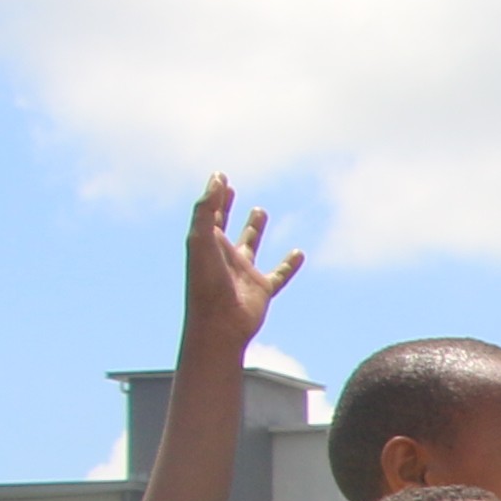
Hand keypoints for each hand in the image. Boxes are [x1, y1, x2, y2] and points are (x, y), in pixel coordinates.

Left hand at [182, 174, 304, 355]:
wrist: (219, 324)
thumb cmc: (206, 282)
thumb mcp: (201, 239)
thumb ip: (206, 209)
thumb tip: (217, 179)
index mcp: (207, 244)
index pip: (208, 214)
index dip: (213, 194)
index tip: (219, 176)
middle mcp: (223, 256)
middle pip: (224, 226)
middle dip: (224, 207)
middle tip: (228, 189)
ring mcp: (243, 272)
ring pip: (250, 246)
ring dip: (254, 229)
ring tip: (260, 211)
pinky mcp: (261, 289)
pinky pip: (278, 274)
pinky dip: (289, 265)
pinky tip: (298, 254)